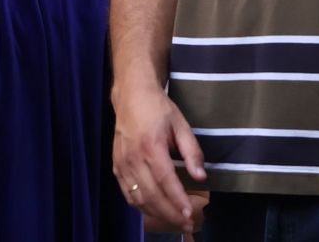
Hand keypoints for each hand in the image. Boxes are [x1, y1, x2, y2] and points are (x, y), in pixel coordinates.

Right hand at [111, 82, 206, 233]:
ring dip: (157, 213)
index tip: (190, 213)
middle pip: (152, 194)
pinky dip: (140, 206)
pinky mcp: (116, 166)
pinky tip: (154, 210)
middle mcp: (134, 157)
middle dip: (171, 213)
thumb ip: (192, 152)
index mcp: (151, 146)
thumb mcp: (181, 125)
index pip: (165, 180)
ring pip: (138, 198)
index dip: (178, 199)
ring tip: (175, 220)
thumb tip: (201, 177)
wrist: (130, 95)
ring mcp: (122, 163)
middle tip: (187, 223)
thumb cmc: (158, 108)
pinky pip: (127, 192)